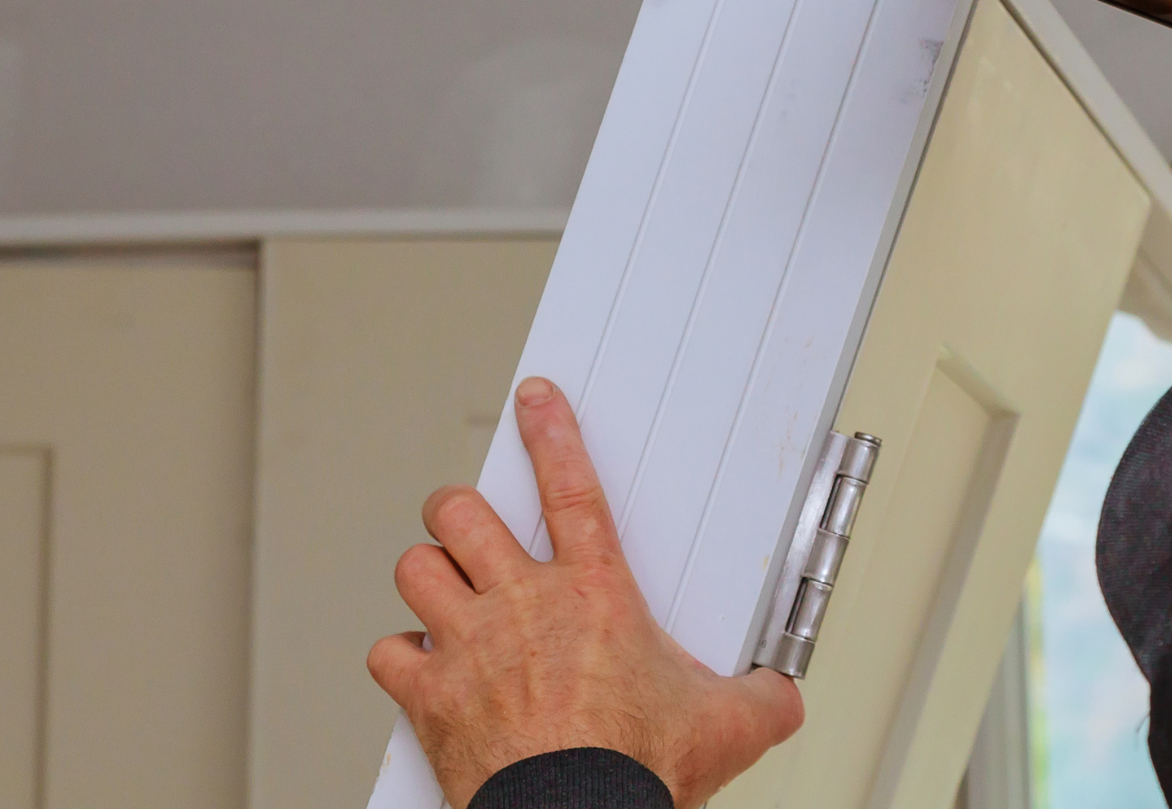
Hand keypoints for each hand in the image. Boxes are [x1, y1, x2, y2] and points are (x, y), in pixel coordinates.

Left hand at [368, 378, 803, 808]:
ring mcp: (468, 648)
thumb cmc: (637, 775)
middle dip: (460, 508)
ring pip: (417, 566)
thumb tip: (782, 696)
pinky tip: (418, 661)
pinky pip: (389, 651)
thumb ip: (761, 695)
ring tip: (442, 583)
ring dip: (428, 572)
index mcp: (596, 594)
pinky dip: (400, 654)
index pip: (572, 487)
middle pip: (464, 512)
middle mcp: (524, 607)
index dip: (552, 432)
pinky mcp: (430, 697)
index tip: (535, 400)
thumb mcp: (728, 727)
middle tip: (469, 520)